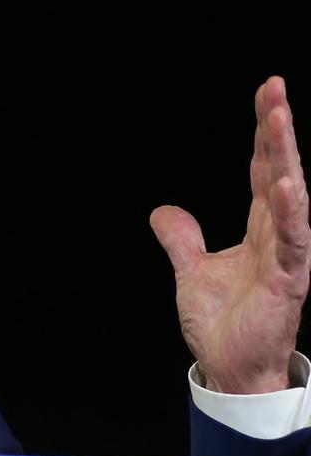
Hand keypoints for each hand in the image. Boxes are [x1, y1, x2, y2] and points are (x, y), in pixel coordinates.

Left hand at [151, 76, 307, 393]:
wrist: (230, 367)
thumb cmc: (223, 323)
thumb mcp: (191, 272)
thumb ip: (182, 239)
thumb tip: (162, 212)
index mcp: (259, 229)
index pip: (260, 170)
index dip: (263, 134)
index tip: (265, 95)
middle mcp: (278, 235)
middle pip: (278, 170)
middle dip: (277, 129)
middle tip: (275, 87)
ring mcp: (288, 255)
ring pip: (289, 195)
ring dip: (285, 156)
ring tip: (280, 116)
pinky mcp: (289, 280)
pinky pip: (293, 239)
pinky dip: (289, 211)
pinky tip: (283, 182)